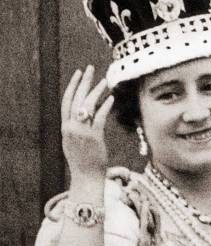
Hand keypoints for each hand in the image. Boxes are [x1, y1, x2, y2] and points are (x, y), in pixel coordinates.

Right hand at [61, 65, 113, 180]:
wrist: (86, 177)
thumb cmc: (83, 161)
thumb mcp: (74, 142)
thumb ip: (76, 128)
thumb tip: (84, 114)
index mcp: (65, 128)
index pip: (66, 101)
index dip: (72, 86)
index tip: (78, 73)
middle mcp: (71, 128)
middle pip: (76, 99)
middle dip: (84, 82)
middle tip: (90, 68)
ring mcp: (82, 133)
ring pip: (87, 106)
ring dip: (96, 91)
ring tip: (105, 81)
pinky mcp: (94, 138)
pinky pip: (99, 118)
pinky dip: (105, 107)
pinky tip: (111, 99)